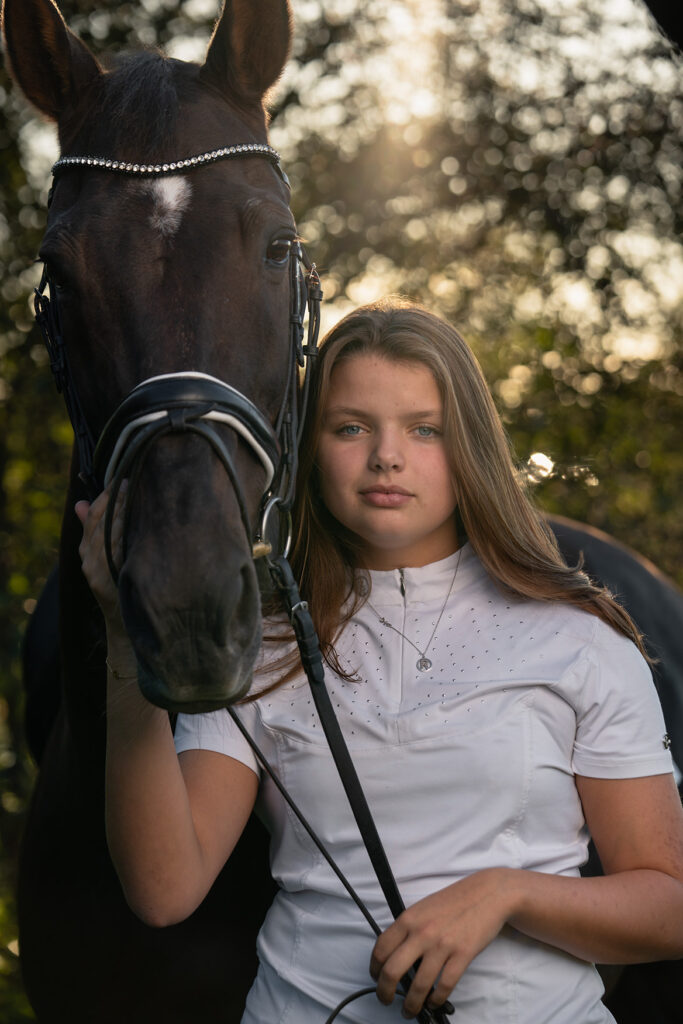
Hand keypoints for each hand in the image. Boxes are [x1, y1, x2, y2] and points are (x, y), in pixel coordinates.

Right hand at [75, 481, 126, 631]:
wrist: (128, 625)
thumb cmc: (122, 587)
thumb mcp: (105, 558)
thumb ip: (95, 531)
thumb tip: (81, 503)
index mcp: (86, 551)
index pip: (93, 517)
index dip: (105, 496)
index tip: (120, 479)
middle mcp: (88, 559)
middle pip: (99, 522)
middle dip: (115, 499)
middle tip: (131, 480)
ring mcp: (95, 571)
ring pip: (106, 533)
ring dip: (121, 511)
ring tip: (135, 493)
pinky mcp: (103, 581)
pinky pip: (115, 551)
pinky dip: (124, 533)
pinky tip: (135, 519)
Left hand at [370, 868, 515, 1017]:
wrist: (487, 893)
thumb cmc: (454, 900)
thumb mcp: (424, 908)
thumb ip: (409, 928)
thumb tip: (396, 955)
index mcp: (409, 918)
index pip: (381, 948)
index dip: (374, 969)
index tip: (376, 978)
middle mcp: (422, 932)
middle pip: (393, 971)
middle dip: (385, 992)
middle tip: (386, 999)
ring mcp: (442, 945)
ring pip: (419, 985)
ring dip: (411, 1004)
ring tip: (410, 1009)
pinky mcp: (462, 955)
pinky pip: (445, 985)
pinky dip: (437, 999)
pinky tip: (434, 1002)